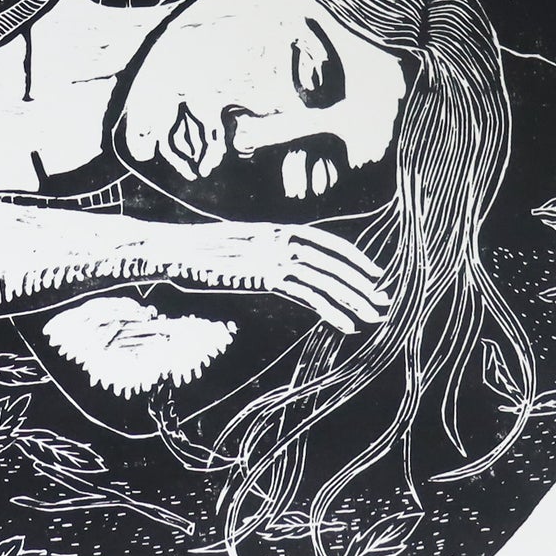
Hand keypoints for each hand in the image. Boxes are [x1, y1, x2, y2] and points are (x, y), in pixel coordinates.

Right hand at [156, 221, 388, 335]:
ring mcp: (272, 256)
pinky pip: (306, 295)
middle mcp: (279, 239)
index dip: (352, 257)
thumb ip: (256, 254)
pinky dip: (331, 310)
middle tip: (385, 300)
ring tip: (376, 316)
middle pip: (331, 260)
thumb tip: (266, 266)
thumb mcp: (232, 249)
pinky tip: (348, 325)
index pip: (324, 241)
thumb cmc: (194, 252)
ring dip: (354, 298)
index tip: (373, 272)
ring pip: (325, 278)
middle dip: (361, 281)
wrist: (171, 249)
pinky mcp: (263, 275)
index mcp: (274, 229)